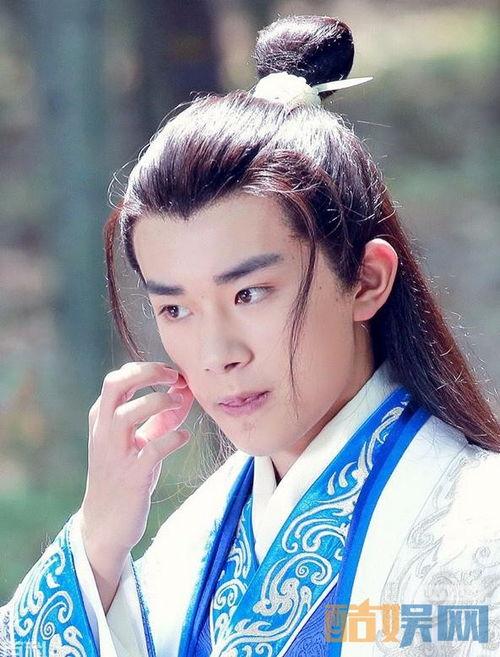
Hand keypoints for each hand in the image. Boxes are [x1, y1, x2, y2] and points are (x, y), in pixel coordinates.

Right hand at [80, 361, 193, 560]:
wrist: (105, 523)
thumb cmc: (124, 475)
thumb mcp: (139, 441)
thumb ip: (160, 417)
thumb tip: (186, 392)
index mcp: (103, 419)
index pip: (117, 378)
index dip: (147, 369)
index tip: (171, 374)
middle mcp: (104, 431)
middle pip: (116, 384)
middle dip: (147, 373)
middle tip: (173, 376)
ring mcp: (116, 453)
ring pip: (128, 413)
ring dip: (158, 401)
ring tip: (178, 404)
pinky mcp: (132, 476)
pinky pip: (152, 450)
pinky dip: (172, 438)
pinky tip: (184, 437)